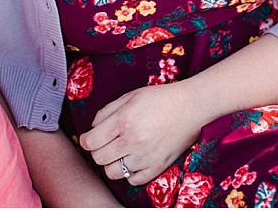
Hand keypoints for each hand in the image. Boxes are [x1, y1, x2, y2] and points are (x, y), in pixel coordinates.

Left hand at [78, 80, 207, 185]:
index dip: (86, 140)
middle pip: (99, 159)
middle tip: (105, 143)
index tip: (90, 138)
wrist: (191, 107)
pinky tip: (133, 160)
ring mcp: (145, 157)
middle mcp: (133, 141)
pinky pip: (133, 180)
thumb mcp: (130, 96)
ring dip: (112, 163)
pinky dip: (129, 173)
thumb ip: (107, 111)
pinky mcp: (157, 167)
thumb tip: (93, 127)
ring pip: (113, 172)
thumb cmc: (161, 99)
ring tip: (120, 152)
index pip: (90, 142)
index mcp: (123, 121)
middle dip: (97, 151)